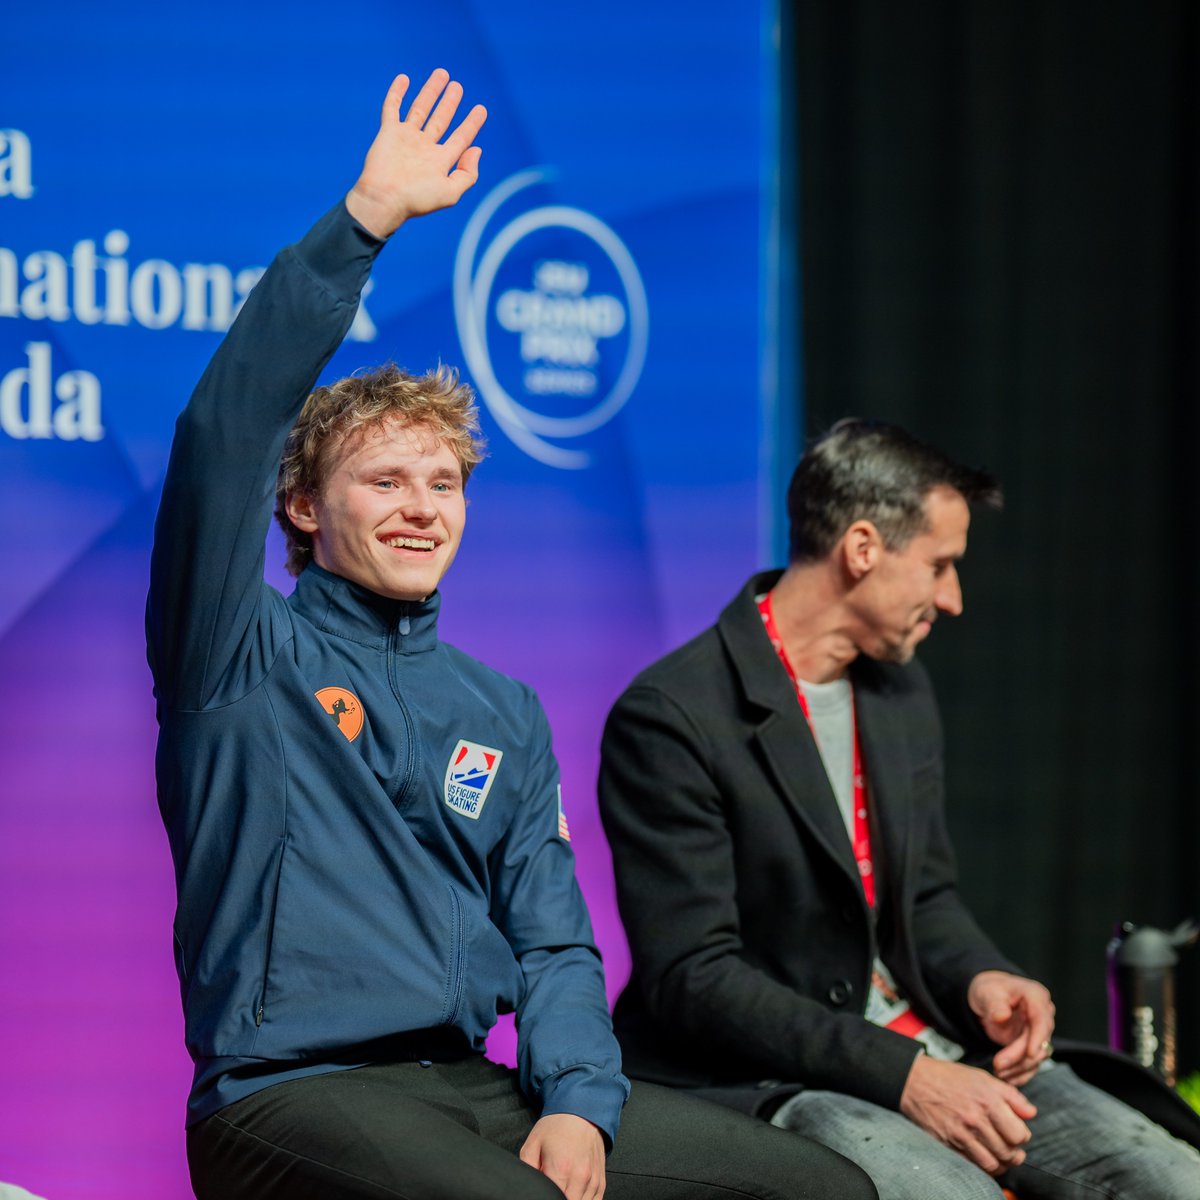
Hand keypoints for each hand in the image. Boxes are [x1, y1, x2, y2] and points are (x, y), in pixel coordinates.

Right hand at [346, 69, 486, 237]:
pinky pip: (392, 107)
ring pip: (420, 108)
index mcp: (440, 161)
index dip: (472, 123)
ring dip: (430, 91)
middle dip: (450, 102)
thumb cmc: (417, 199)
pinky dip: (397, 92)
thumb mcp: (451, 192)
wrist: (385, 199)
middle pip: (441, 119)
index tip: (481, 109)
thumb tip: (477, 149)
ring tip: (442, 74)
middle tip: (457, 86)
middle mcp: (424, 148)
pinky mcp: (388, 132)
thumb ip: (468, 173)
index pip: (460, 138)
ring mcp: (406, 138)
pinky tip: (404, 78)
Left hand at [519, 1113, 605, 1199]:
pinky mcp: (600, 1181)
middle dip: (557, 1199)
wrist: (581, 1112)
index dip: (546, 1198)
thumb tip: (526, 1187)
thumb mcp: (533, 1143)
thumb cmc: (557, 1127)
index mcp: (561, 1169)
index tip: (544, 1193)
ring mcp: (593, 1181)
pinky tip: (575, 1194)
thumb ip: (527, 1169)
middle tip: (551, 1189)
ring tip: (563, 1188)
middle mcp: (580, 1177)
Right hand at [900, 1054, 1035, 1175]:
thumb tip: (1031, 1113)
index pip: (1019, 1135)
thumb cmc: (949, 1078)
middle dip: (1015, 1153)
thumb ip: (1011, 1096)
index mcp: (987, 1101)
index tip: (1017, 1131)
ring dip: (1002, 1163)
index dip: (1022, 1135)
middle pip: (1008, 1152)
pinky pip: (974, 1166)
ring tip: (1001, 1155)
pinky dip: (984, 1166)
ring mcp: (961, 1134)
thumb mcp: (983, 1078)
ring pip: (993, 1164)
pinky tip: (985, 1156)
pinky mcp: (949, 1144)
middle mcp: (976, 1120)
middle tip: (1012, 1147)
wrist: (914, 1081)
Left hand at [968, 970, 1055, 1084]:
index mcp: (1035, 996)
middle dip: (1019, 1057)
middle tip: (998, 1065)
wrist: (987, 997)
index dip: (1037, 1038)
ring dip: (1018, 1068)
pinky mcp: (1033, 1045)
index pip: (1042, 1020)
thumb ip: (994, 1004)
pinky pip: (1031, 1064)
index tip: (1029, 1054)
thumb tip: (1002, 1016)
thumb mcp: (987, 992)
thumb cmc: (989, 990)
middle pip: (1039, 1042)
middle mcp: (1042, 1015)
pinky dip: (1020, 1073)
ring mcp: (1039, 1032)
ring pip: (1037, 1056)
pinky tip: (1008, 1078)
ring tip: (998, 1073)